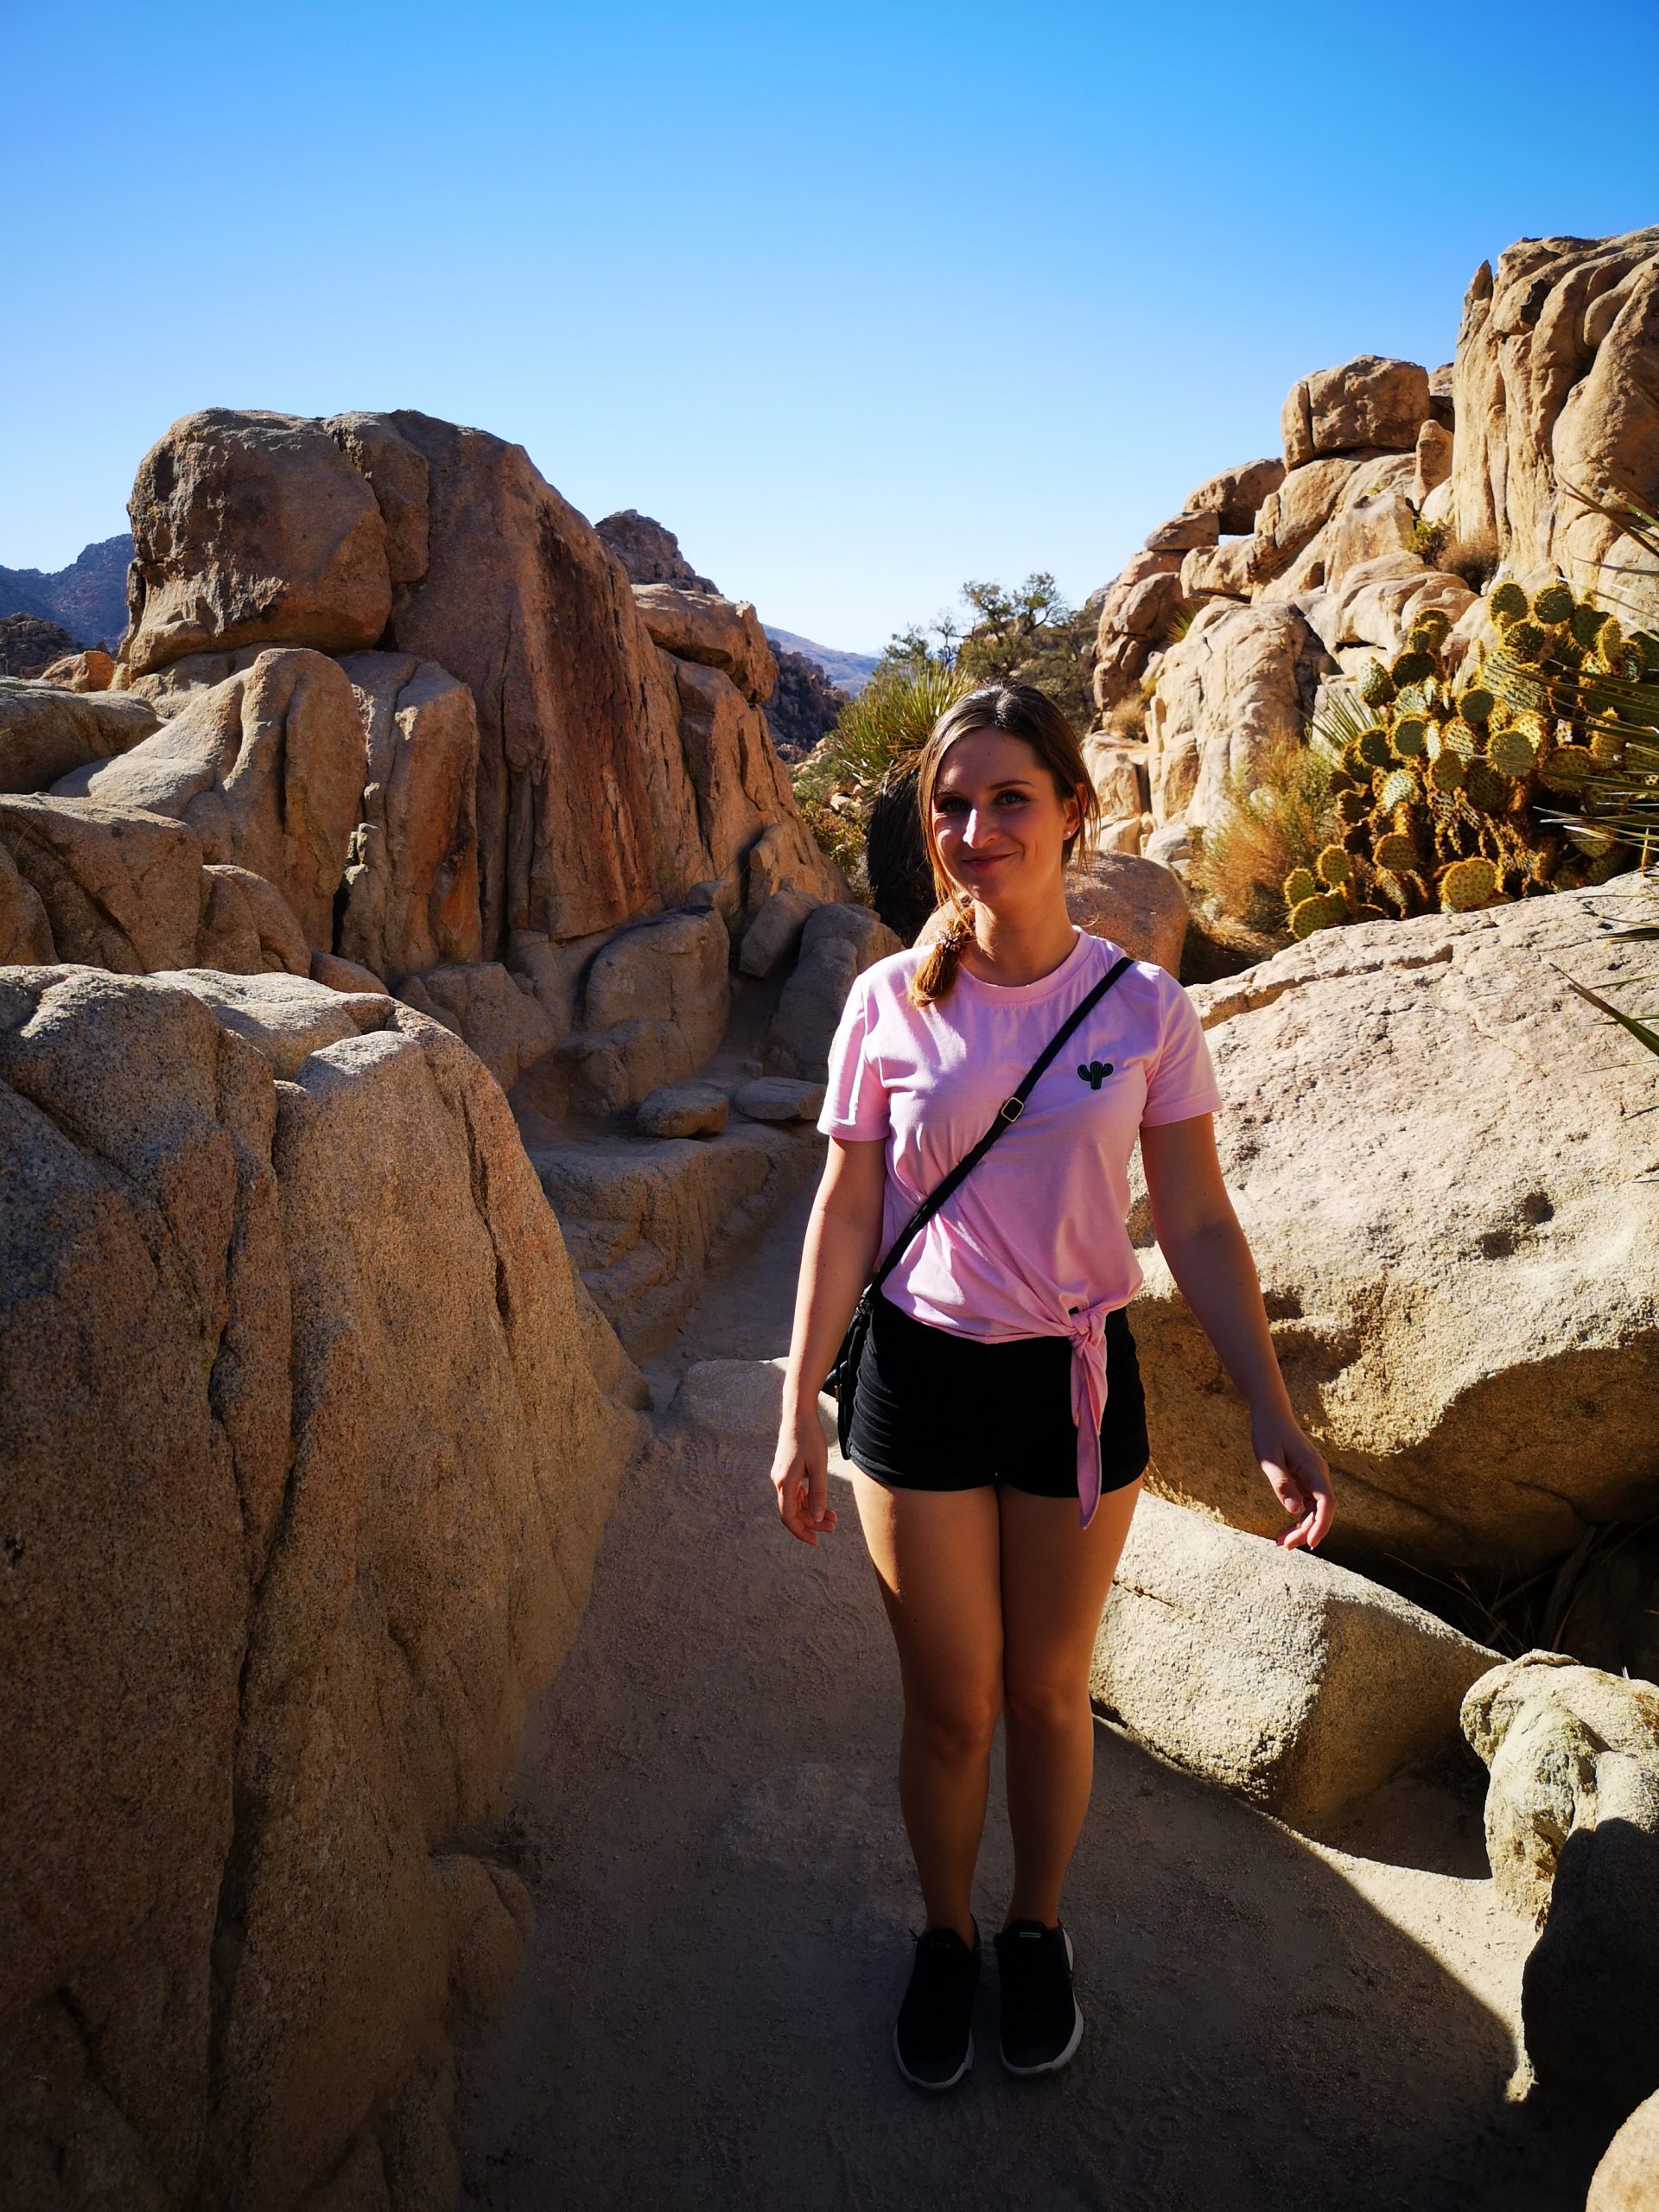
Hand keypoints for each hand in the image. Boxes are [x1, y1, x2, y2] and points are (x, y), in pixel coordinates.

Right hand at [771, 1407, 837, 1546]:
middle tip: (832, 1527)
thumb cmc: (810, 1438)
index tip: (815, 1542)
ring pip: (794, 1502)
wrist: (798, 1414)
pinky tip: (822, 1503)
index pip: (789, 1516)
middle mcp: (779, 1481)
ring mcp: (781, 1476)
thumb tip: (817, 1517)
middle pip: (792, 1511)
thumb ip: (818, 1493)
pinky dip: (807, 1500)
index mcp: (785, 1482)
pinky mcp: (786, 1470)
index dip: (801, 1531)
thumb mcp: (819, 1466)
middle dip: (812, 1522)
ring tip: (833, 1517)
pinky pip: (795, 1492)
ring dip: (811, 1512)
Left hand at [1251, 1405, 1333, 1551]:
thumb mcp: (1269, 1458)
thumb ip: (1282, 1483)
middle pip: (1321, 1510)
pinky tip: (1285, 1529)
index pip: (1326, 1502)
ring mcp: (1313, 1476)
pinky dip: (1298, 1517)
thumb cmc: (1268, 1432)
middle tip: (1284, 1545)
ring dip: (1301, 1527)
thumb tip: (1295, 1510)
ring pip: (1314, 1509)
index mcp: (1313, 1468)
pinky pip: (1307, 1503)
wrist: (1271, 1413)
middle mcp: (1318, 1473)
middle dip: (1306, 1531)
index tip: (1311, 1543)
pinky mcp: (1306, 1477)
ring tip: (1281, 1542)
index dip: (1322, 1525)